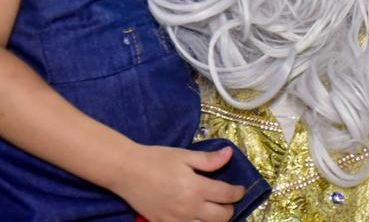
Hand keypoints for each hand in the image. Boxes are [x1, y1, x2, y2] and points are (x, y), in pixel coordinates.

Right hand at [112, 144, 243, 221]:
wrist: (127, 171)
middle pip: (221, 217)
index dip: (238, 193)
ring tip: (214, 210)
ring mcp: (176, 220)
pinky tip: (197, 217)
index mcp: (196, 188)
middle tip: (228, 200)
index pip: (226, 195)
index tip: (240, 190)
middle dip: (229, 209)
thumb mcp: (184, 155)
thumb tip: (229, 154)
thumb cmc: (157, 160)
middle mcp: (189, 208)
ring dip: (215, 220)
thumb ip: (209, 160)